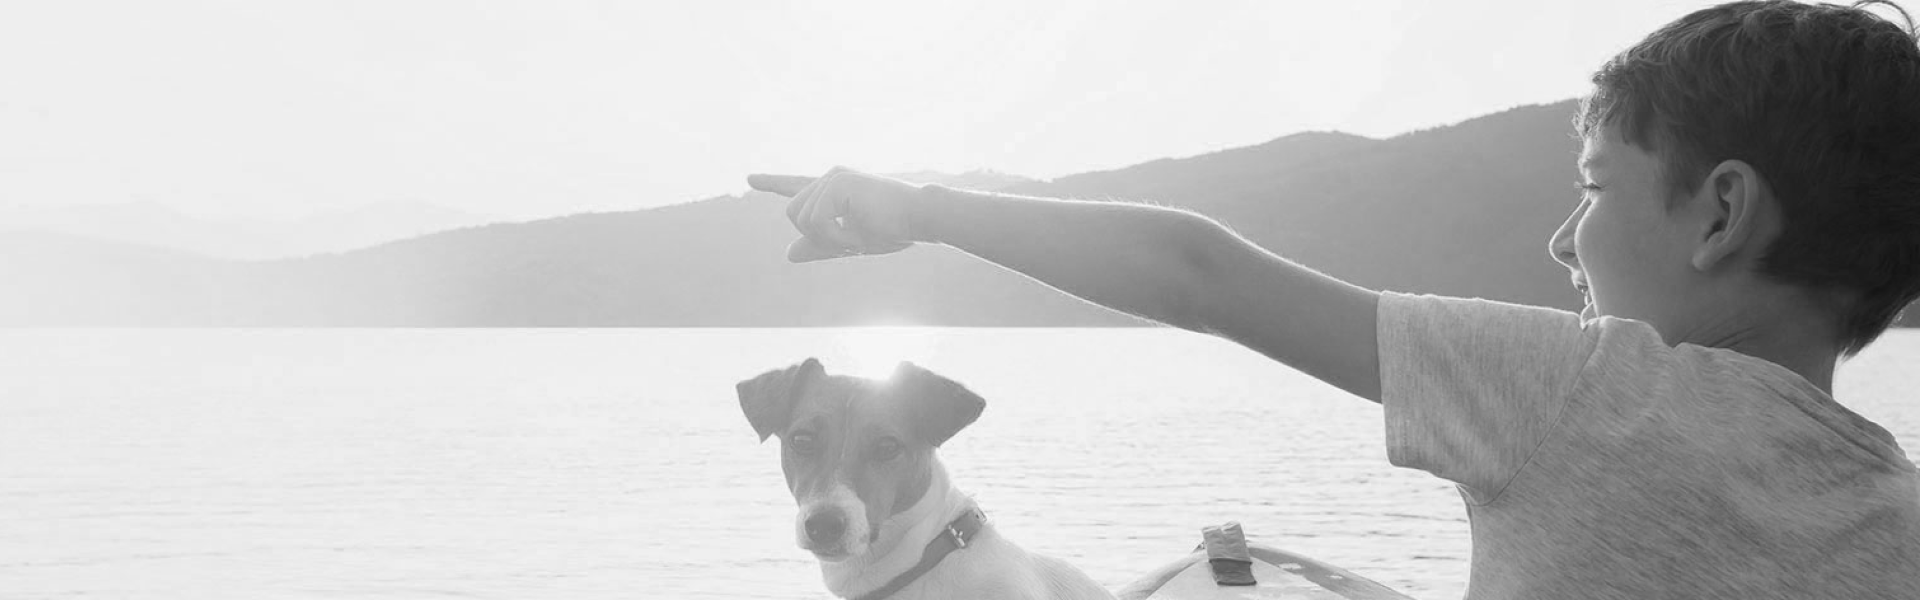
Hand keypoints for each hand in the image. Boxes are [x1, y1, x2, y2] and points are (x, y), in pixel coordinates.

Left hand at [747, 167, 918, 262]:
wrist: (919, 219)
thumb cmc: (893, 230)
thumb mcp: (850, 243)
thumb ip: (818, 246)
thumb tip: (788, 254)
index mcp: (832, 191)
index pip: (797, 187)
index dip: (773, 182)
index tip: (751, 178)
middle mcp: (829, 179)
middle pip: (794, 215)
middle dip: (819, 237)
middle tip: (854, 241)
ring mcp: (832, 178)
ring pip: (802, 220)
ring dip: (830, 239)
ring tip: (861, 233)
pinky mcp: (837, 182)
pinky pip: (816, 222)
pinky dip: (837, 237)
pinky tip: (860, 230)